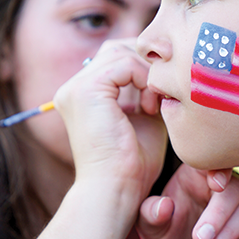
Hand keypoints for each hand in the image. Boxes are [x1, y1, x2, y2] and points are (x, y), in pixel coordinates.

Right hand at [54, 39, 167, 216]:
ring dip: (147, 73)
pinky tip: (148, 105)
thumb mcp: (146, 118)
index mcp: (84, 94)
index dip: (145, 68)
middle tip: (161, 93)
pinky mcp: (85, 90)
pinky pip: (123, 63)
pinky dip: (143, 78)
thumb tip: (165, 69)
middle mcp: (74, 87)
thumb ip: (148, 91)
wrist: (116, 189)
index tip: (161, 96)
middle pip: (116, 48)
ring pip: (120, 52)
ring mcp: (75, 87)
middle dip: (147, 65)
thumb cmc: (134, 163)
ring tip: (154, 103)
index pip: (116, 58)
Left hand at [137, 165, 238, 238]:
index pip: (215, 162)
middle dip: (219, 216)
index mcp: (198, 174)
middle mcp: (226, 183)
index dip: (220, 170)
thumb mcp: (151, 230)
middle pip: (235, 188)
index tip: (215, 186)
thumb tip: (163, 206)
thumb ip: (151, 216)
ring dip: (229, 234)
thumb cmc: (167, 238)